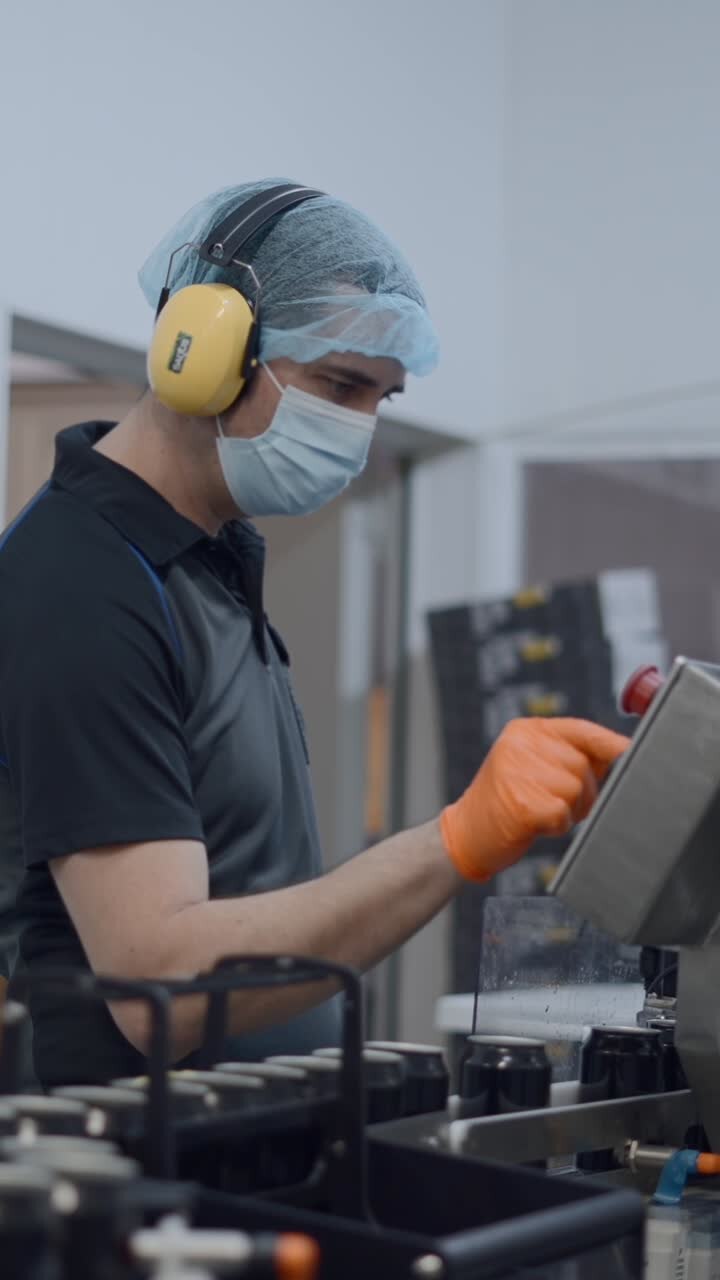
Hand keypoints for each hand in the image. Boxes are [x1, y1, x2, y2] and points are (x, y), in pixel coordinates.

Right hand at [440, 718, 629, 881]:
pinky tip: (536, 824)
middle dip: (584, 790)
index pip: (580, 729)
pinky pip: (564, 813)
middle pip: (583, 764)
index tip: (631, 753)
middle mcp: (520, 745)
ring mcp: (518, 772)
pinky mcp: (521, 803)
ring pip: (577, 789)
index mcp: (526, 730)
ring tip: (544, 812)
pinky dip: (557, 825)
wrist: (465, 833)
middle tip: (558, 803)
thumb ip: (568, 755)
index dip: (610, 743)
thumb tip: (621, 754)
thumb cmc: (506, 802)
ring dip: (570, 809)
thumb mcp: (531, 765)